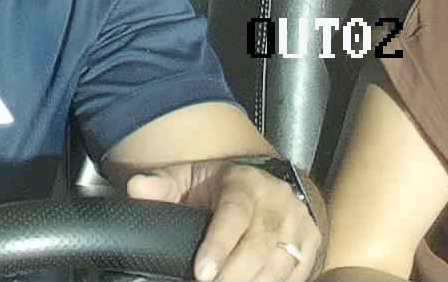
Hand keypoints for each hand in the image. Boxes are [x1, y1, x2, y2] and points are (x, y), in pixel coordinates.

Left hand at [122, 159, 320, 281]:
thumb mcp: (190, 176)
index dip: (219, 246)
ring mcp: (300, 224)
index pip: (234, 215)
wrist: (269, 180)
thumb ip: (161, 183)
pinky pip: (297, 274)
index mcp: (246, 183)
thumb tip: (135, 188)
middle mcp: (278, 202)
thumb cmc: (222, 184)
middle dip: (235, 274)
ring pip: (281, 264)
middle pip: (260, 246)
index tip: (202, 273)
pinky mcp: (312, 245)